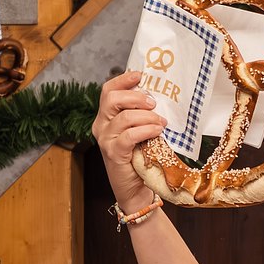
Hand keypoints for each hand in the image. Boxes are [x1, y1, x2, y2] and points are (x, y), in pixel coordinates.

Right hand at [92, 71, 165, 210]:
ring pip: (124, 117)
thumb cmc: (141, 158)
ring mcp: (105, 140)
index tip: (141, 75)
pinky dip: (145, 130)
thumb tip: (160, 96)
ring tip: (161, 122)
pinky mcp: (113, 153)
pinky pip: (129, 135)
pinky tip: (156, 131)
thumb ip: (142, 115)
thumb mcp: (141, 131)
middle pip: (112, 98)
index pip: (108, 90)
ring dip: (147, 116)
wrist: (137, 189)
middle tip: (154, 103)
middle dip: (136, 96)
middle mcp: (101, 126)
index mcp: (106, 117)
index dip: (123, 79)